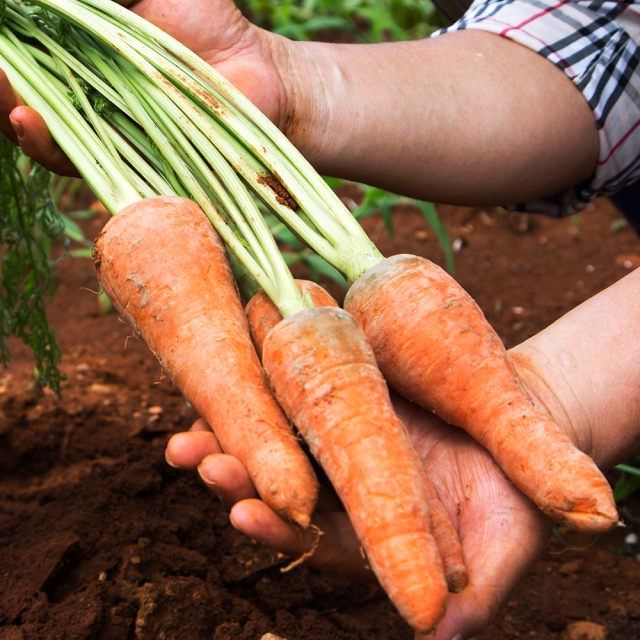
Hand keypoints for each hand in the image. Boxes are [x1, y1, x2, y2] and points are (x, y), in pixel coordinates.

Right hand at [0, 0, 290, 173]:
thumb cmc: (210, 22)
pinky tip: (30, 121)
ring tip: (6, 100)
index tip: (1, 44)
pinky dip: (52, 146)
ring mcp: (106, 133)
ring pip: (44, 132)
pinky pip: (83, 163)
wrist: (258, 72)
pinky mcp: (130, 165)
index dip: (7, 55)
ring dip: (13, 115)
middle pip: (22, 96)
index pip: (25, 57)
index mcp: (81, 52)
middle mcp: (85, 96)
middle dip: (2, 87)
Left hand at [166, 392, 551, 639]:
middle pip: (282, 488)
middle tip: (193, 458)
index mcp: (369, 533)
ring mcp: (342, 441)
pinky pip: (301, 390)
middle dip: (237, 476)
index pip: (315, 538)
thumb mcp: (502, 547)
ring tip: (188, 426)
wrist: (520, 431)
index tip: (244, 514)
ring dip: (234, 431)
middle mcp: (344, 490)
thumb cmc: (515, 499)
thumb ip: (474, 598)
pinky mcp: (347, 396)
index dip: (281, 528)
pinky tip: (237, 364)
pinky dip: (268, 382)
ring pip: (281, 440)